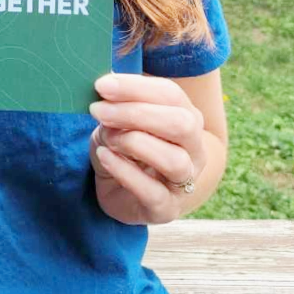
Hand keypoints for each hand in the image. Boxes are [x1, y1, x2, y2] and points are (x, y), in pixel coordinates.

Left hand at [89, 72, 206, 224]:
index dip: (136, 87)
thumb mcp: (117, 120)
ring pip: (174, 160)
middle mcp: (194, 149)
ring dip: (134, 143)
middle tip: (99, 110)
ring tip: (107, 138)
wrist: (123, 192)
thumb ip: (116, 104)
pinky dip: (125, 171)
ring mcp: (185, 182)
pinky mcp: (167, 209)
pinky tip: (105, 157)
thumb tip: (106, 85)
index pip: (171, 95)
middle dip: (136, 113)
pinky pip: (153, 192)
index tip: (102, 85)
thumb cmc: (123, 147)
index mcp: (186, 117)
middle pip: (181, 124)